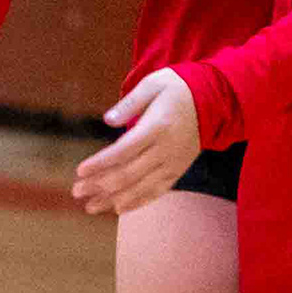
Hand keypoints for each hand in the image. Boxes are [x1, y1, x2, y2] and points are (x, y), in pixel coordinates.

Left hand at [73, 68, 203, 215]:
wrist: (214, 100)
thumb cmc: (177, 88)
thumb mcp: (153, 84)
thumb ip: (129, 103)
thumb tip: (107, 120)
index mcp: (157, 127)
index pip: (123, 151)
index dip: (100, 163)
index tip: (79, 171)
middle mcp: (165, 150)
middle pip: (128, 174)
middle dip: (100, 185)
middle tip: (77, 191)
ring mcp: (173, 163)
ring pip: (140, 188)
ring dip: (113, 199)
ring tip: (90, 206)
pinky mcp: (178, 170)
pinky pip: (157, 191)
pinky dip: (137, 202)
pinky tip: (118, 209)